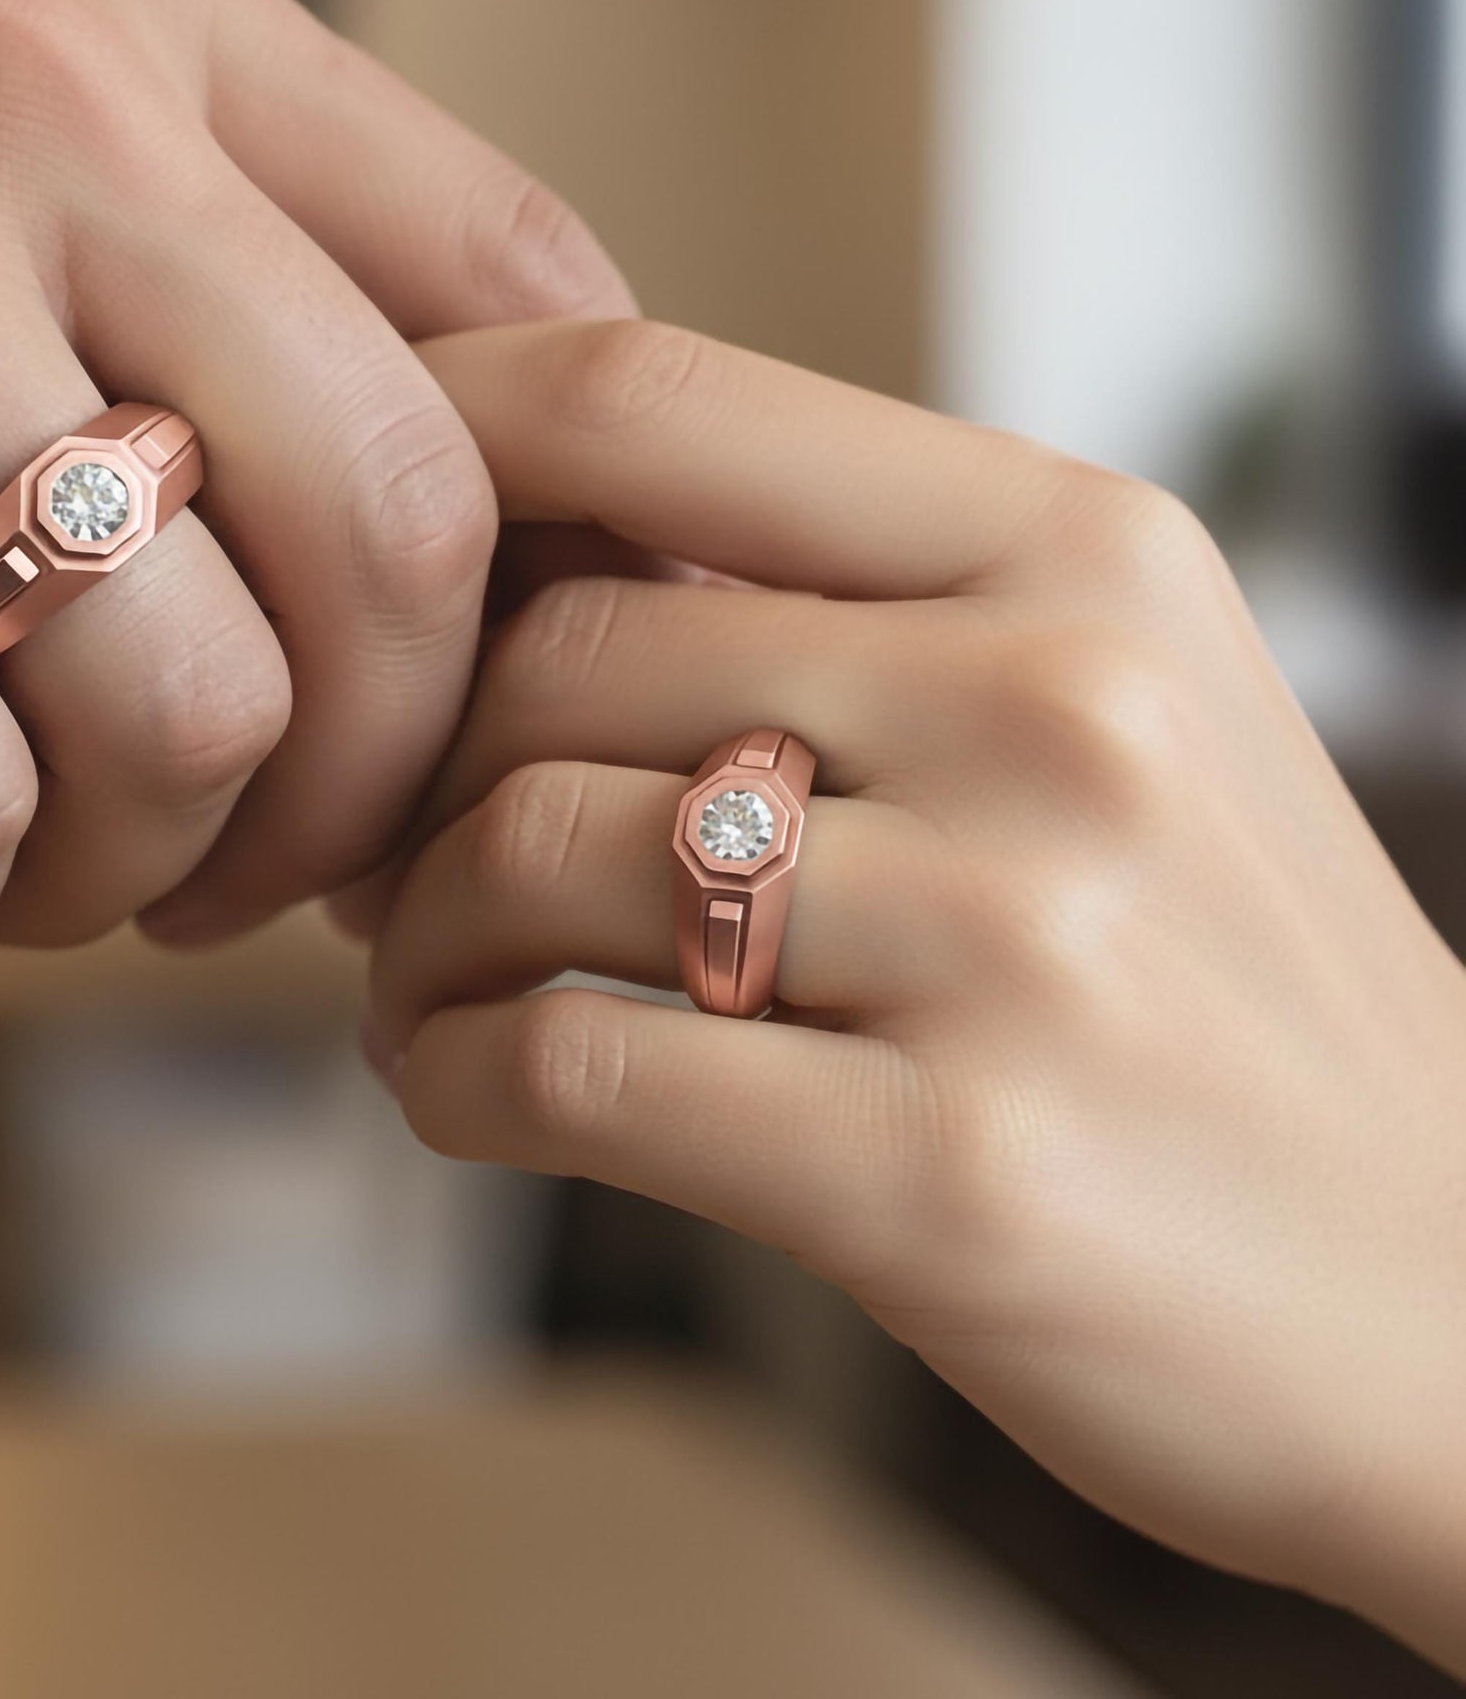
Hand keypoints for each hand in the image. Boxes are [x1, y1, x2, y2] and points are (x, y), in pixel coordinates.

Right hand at [0, 0, 627, 963]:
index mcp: (152, 19)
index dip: (552, 560)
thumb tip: (501, 598)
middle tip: (241, 860)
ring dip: (120, 872)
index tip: (461, 717)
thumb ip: (237, 323)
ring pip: (184, 706)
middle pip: (406, 529)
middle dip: (353, 784)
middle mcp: (22, 89)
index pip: (532, 295)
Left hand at [365, 319, 1465, 1671]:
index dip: (436, 436)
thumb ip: (841, 604)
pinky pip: (568, 1068)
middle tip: (380, 854)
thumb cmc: (1220, 982)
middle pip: (551, 649)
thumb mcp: (1107, 706)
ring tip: (421, 990)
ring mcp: (1015, 941)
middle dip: (411, 762)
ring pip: (527, 851)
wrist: (1461, 1304)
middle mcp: (1055, 706)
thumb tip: (510, 549)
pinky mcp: (951, 1173)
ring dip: (408, 937)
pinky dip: (452, 1081)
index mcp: (1075, 549)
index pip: (650, 394)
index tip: (343, 530)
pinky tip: (463, 1095)